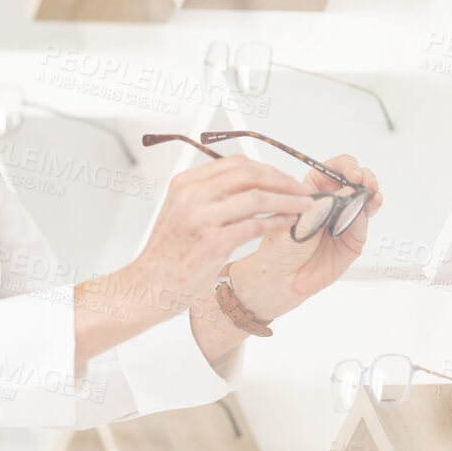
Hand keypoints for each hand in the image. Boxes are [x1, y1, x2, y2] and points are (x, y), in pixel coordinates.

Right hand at [123, 154, 316, 319]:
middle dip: (282, 181)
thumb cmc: (167, 256)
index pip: (236, 164)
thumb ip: (210, 196)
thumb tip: (250, 187)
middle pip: (249, 174)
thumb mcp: (182, 213)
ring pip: (257, 198)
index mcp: (185, 184)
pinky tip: (288, 224)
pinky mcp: (211, 243)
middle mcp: (191, 196)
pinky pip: (254, 226)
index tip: (285, 179)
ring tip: (304, 206)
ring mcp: (200, 218)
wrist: (147, 286)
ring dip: (287, 201)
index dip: (268, 169)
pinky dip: (277, 222)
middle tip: (302, 191)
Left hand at [230, 155, 383, 318]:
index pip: (333, 169)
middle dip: (364, 176)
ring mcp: (345, 219)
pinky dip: (366, 213)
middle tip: (364, 182)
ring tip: (370, 195)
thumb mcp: (297, 221)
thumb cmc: (281, 248)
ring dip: (370, 193)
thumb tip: (345, 194)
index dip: (345, 166)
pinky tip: (363, 212)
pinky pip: (364, 220)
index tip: (351, 171)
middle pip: (355, 180)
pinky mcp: (353, 237)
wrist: (283, 278)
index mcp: (313, 191)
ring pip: (365, 198)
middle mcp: (332, 202)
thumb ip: (322, 208)